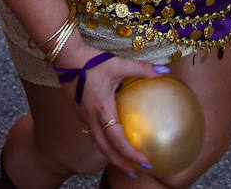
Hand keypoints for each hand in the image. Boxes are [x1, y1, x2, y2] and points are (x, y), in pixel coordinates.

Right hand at [57, 45, 164, 178]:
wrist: (65, 57)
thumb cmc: (91, 61)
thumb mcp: (118, 64)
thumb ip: (142, 69)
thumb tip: (165, 70)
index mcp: (102, 110)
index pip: (117, 140)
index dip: (130, 153)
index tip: (146, 161)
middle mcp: (90, 118)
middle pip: (105, 150)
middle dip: (121, 164)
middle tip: (136, 172)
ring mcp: (82, 117)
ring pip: (97, 144)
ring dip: (111, 156)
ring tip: (125, 163)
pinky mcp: (79, 113)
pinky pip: (93, 134)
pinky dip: (104, 144)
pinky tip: (112, 141)